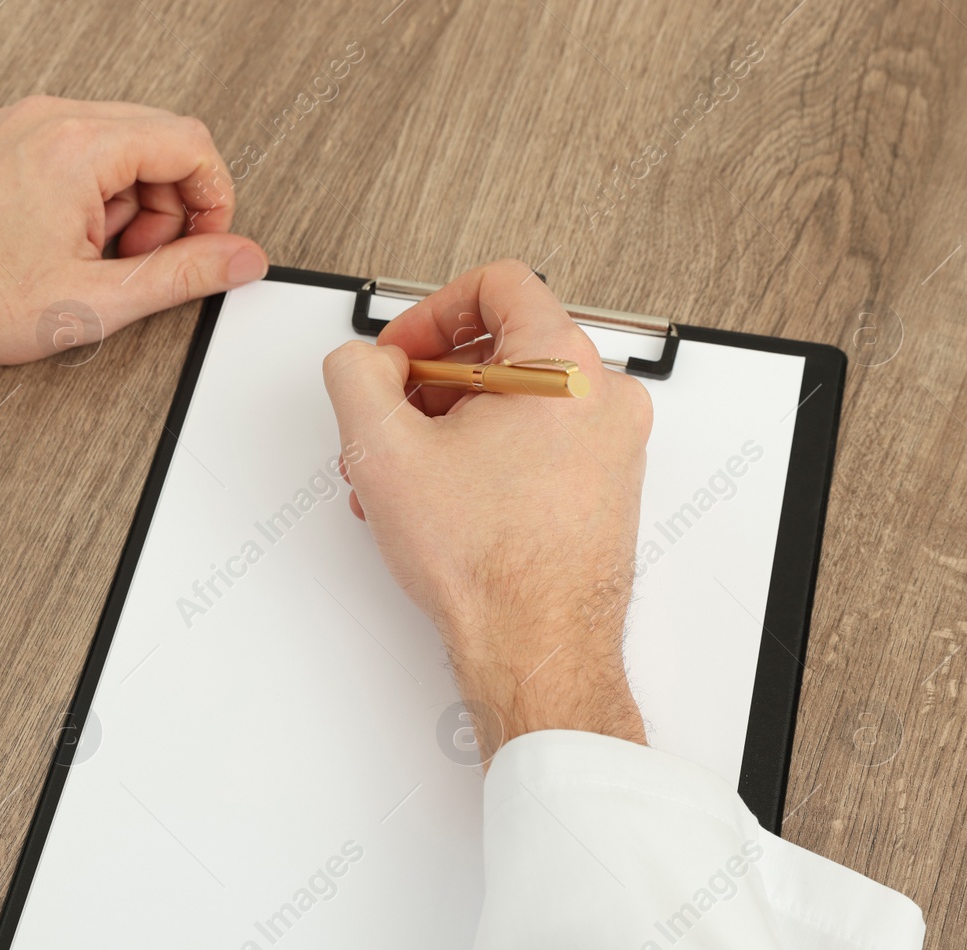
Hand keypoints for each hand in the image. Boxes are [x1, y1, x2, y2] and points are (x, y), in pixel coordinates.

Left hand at [0, 96, 268, 399]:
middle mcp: (51, 118)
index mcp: (79, 146)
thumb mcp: (97, 299)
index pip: (190, 145)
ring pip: (122, 145)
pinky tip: (68, 240)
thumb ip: (184, 274)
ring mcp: (24, 123)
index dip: (214, 202)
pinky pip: (80, 149)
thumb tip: (242, 258)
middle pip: (160, 140)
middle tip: (139, 259)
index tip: (204, 246)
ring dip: (130, 203)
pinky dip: (93, 193)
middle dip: (169, 206)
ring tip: (95, 256)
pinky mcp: (6, 138)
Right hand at [322, 260, 651, 758]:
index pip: (498, 284)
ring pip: (516, 402)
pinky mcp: (604, 488)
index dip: (429, 312)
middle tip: (392, 424)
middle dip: (429, 383)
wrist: (537, 649)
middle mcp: (603, 398)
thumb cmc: (490, 566)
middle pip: (503, 346)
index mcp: (564, 365)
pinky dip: (484, 459)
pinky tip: (440, 503)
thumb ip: (355, 373)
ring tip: (405, 478)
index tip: (400, 355)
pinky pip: (537, 445)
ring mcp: (611, 446)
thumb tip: (363, 363)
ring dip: (449, 428)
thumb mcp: (383, 450)